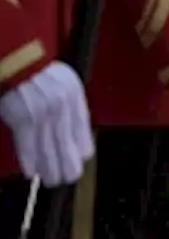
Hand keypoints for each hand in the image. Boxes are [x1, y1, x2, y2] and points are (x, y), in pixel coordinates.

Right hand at [0, 62, 94, 185]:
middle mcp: (61, 105)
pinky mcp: (22, 119)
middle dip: (68, 162)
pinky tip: (32, 173)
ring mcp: (42, 113)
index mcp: (73, 94)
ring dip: (50, 167)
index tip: (82, 157)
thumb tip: (68, 125)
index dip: (81, 144)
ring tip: (53, 180)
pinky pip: (27, 145)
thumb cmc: (36, 68)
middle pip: (66, 140)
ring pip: (48, 147)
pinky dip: (30, 160)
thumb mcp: (62, 79)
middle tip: (69, 177)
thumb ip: (66, 100)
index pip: (81, 126)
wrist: (18, 58)